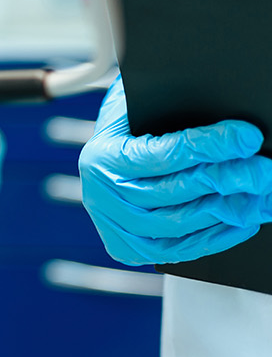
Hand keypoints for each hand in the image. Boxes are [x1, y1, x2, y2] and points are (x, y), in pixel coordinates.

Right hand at [79, 78, 271, 266]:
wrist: (109, 159)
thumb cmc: (132, 126)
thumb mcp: (140, 108)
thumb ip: (171, 106)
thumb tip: (223, 112)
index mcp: (102, 158)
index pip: (165, 154)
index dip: (210, 146)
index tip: (247, 138)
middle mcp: (101, 196)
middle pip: (174, 192)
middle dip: (228, 179)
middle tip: (263, 170)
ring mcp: (114, 226)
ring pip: (177, 224)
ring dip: (227, 209)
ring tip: (261, 195)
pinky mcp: (129, 248)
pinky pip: (177, 250)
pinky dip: (215, 237)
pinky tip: (243, 220)